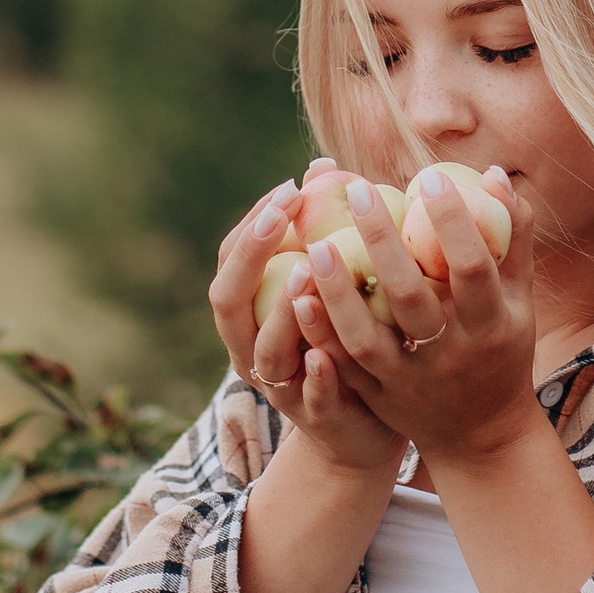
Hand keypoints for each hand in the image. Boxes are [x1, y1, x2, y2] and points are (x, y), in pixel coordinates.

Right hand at [209, 163, 402, 475]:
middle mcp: (251, 351)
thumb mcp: (330, 288)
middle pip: (228, 301)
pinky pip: (309, 396)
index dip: (252, 226)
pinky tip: (325, 352)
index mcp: (250, 316)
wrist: (365, 429)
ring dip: (282, 311)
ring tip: (307, 270)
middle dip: (252, 256)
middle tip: (284, 215)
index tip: (290, 188)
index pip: (231, 262)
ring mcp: (280, 388)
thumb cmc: (347, 342)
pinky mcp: (316, 417)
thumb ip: (322, 234)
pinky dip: (314, 375)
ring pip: (265, 350)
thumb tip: (324, 163)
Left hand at [288, 165, 543, 469]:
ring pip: (367, 338)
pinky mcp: (379, 398)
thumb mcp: (518, 299)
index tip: (428, 178)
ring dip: (339, 292)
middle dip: (383, 244)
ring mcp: (410, 381)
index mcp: (491, 326)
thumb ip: (511, 237)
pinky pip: (344, 365)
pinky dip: (320, 332)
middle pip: (411, 297)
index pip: (471, 267)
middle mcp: (451, 355)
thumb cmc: (503, 347)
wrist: (483, 435)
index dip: (452, 221)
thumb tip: (492, 171)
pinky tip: (297, 294)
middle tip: (359, 191)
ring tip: (317, 244)